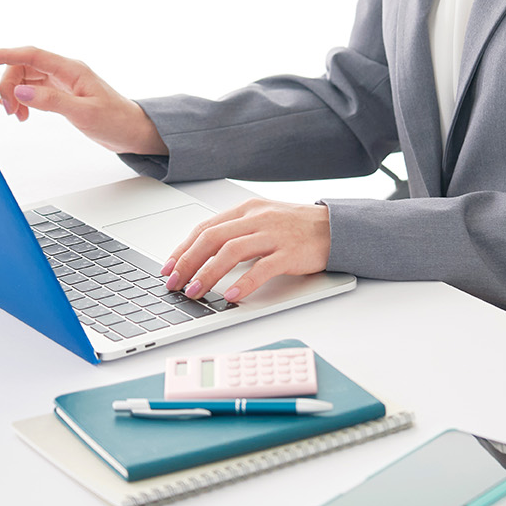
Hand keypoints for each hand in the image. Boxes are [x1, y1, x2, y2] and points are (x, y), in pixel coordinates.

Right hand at [0, 46, 166, 154]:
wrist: (132, 131)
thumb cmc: (116, 120)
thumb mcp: (84, 113)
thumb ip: (51, 102)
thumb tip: (21, 92)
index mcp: (71, 69)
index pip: (31, 54)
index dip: (4, 53)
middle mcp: (65, 71)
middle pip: (23, 66)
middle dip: (9, 85)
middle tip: (10, 110)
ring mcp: (62, 82)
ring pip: (26, 78)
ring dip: (14, 94)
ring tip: (17, 115)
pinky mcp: (61, 94)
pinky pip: (33, 89)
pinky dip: (22, 99)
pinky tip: (21, 112)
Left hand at [163, 200, 331, 302]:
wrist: (337, 227)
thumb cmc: (298, 228)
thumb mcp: (264, 221)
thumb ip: (237, 233)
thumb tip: (205, 256)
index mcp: (247, 210)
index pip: (205, 228)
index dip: (182, 249)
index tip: (168, 267)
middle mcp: (257, 219)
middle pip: (212, 238)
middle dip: (188, 262)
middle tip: (175, 283)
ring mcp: (274, 235)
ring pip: (231, 252)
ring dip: (209, 273)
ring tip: (196, 291)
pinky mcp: (290, 253)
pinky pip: (261, 268)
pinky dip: (243, 283)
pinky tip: (230, 295)